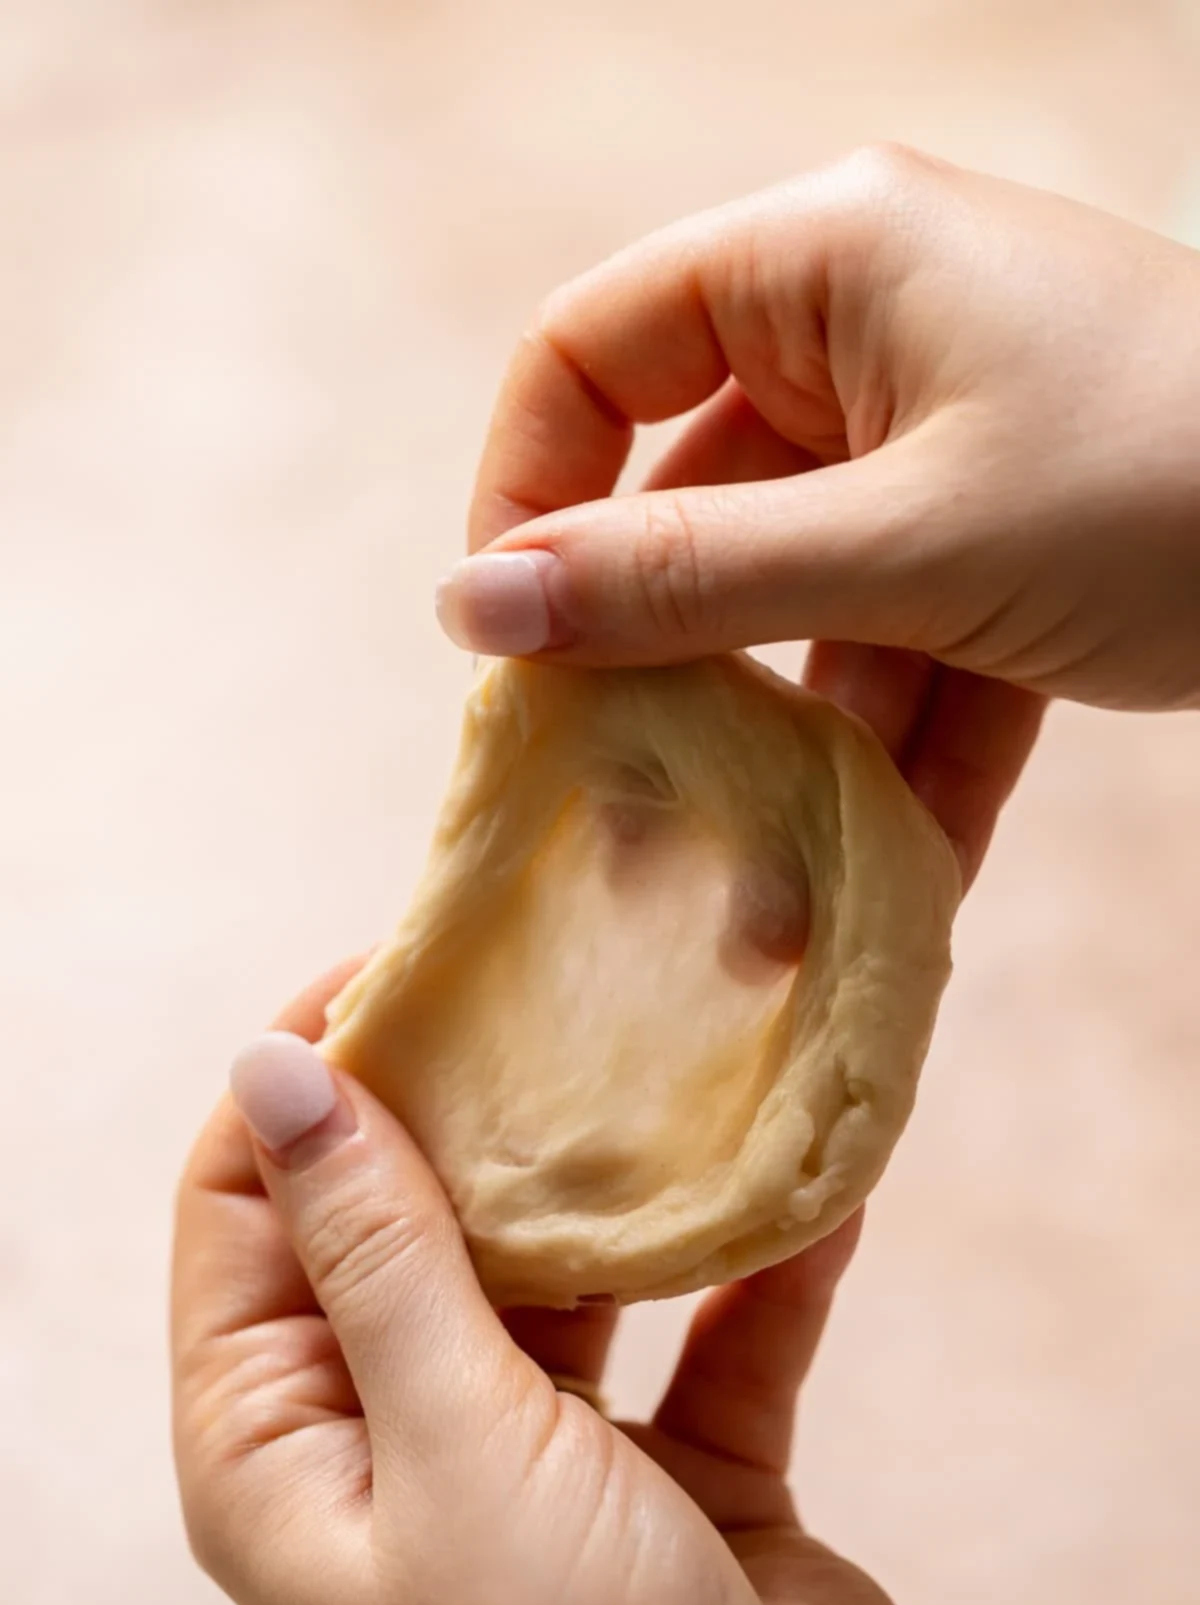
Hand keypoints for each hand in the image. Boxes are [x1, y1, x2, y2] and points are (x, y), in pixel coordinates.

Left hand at [173, 963, 946, 1604]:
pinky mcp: (678, 1470)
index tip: (400, 965)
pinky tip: (812, 1173)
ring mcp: (540, 1454)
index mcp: (280, 1451)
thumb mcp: (453, 1451)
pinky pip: (708, 1331)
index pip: (243, 1213)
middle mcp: (396, 1438)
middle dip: (466, 1105)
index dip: (303, 1082)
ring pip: (554, 1265)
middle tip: (546, 982)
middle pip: (401, 1219)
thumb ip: (376, 1253)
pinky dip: (753, 1262)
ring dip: (612, 1176)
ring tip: (667, 1048)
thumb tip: (274, 1070)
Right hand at [435, 146, 1199, 867]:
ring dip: (786, 760)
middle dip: (665, 675)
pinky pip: (910, 656)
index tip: (510, 647)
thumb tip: (475, 610)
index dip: (528, 493)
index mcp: (825, 266)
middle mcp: (868, 340)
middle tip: (620, 817)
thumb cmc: (1172, 480)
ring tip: (753, 911)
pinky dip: (897, 766)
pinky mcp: (1004, 548)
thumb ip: (685, 579)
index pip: (592, 350)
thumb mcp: (909, 540)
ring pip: (804, 610)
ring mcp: (941, 452)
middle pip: (694, 508)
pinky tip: (879, 894)